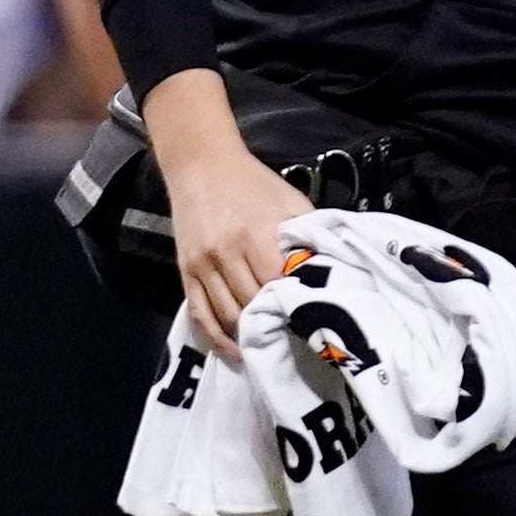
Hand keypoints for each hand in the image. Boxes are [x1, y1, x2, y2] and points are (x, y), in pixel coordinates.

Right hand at [144, 73, 309, 358]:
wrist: (202, 165)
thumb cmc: (254, 184)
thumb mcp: (290, 202)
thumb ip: (308, 236)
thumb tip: (330, 270)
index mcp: (256, 235)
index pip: (279, 284)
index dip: (297, 305)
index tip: (315, 319)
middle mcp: (226, 253)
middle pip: (253, 304)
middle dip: (276, 322)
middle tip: (298, 338)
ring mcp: (203, 265)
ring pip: (228, 315)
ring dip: (249, 334)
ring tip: (272, 346)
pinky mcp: (186, 272)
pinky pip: (200, 314)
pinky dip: (216, 338)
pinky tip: (235, 351)